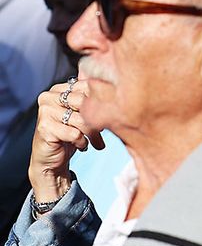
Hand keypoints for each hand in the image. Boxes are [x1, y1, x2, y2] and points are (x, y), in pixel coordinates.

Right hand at [29, 78, 102, 203]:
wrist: (51, 159)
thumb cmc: (69, 135)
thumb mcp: (82, 116)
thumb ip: (91, 101)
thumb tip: (113, 88)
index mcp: (58, 90)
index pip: (86, 86)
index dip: (102, 101)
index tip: (110, 115)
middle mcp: (48, 97)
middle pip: (84, 102)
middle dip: (99, 119)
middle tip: (105, 130)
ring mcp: (45, 111)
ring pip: (81, 120)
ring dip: (94, 135)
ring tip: (98, 143)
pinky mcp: (45, 128)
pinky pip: (74, 134)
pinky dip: (82, 142)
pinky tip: (82, 146)